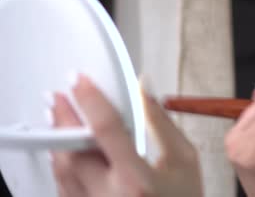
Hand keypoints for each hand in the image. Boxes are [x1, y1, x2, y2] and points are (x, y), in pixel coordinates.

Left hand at [50, 75, 202, 196]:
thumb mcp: (185, 158)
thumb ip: (161, 122)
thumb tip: (143, 89)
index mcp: (137, 180)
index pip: (106, 131)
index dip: (90, 100)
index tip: (80, 81)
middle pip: (73, 153)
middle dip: (63, 121)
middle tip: (59, 98)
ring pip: (62, 172)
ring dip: (57, 142)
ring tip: (58, 119)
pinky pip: (64, 190)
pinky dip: (62, 167)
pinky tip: (65, 152)